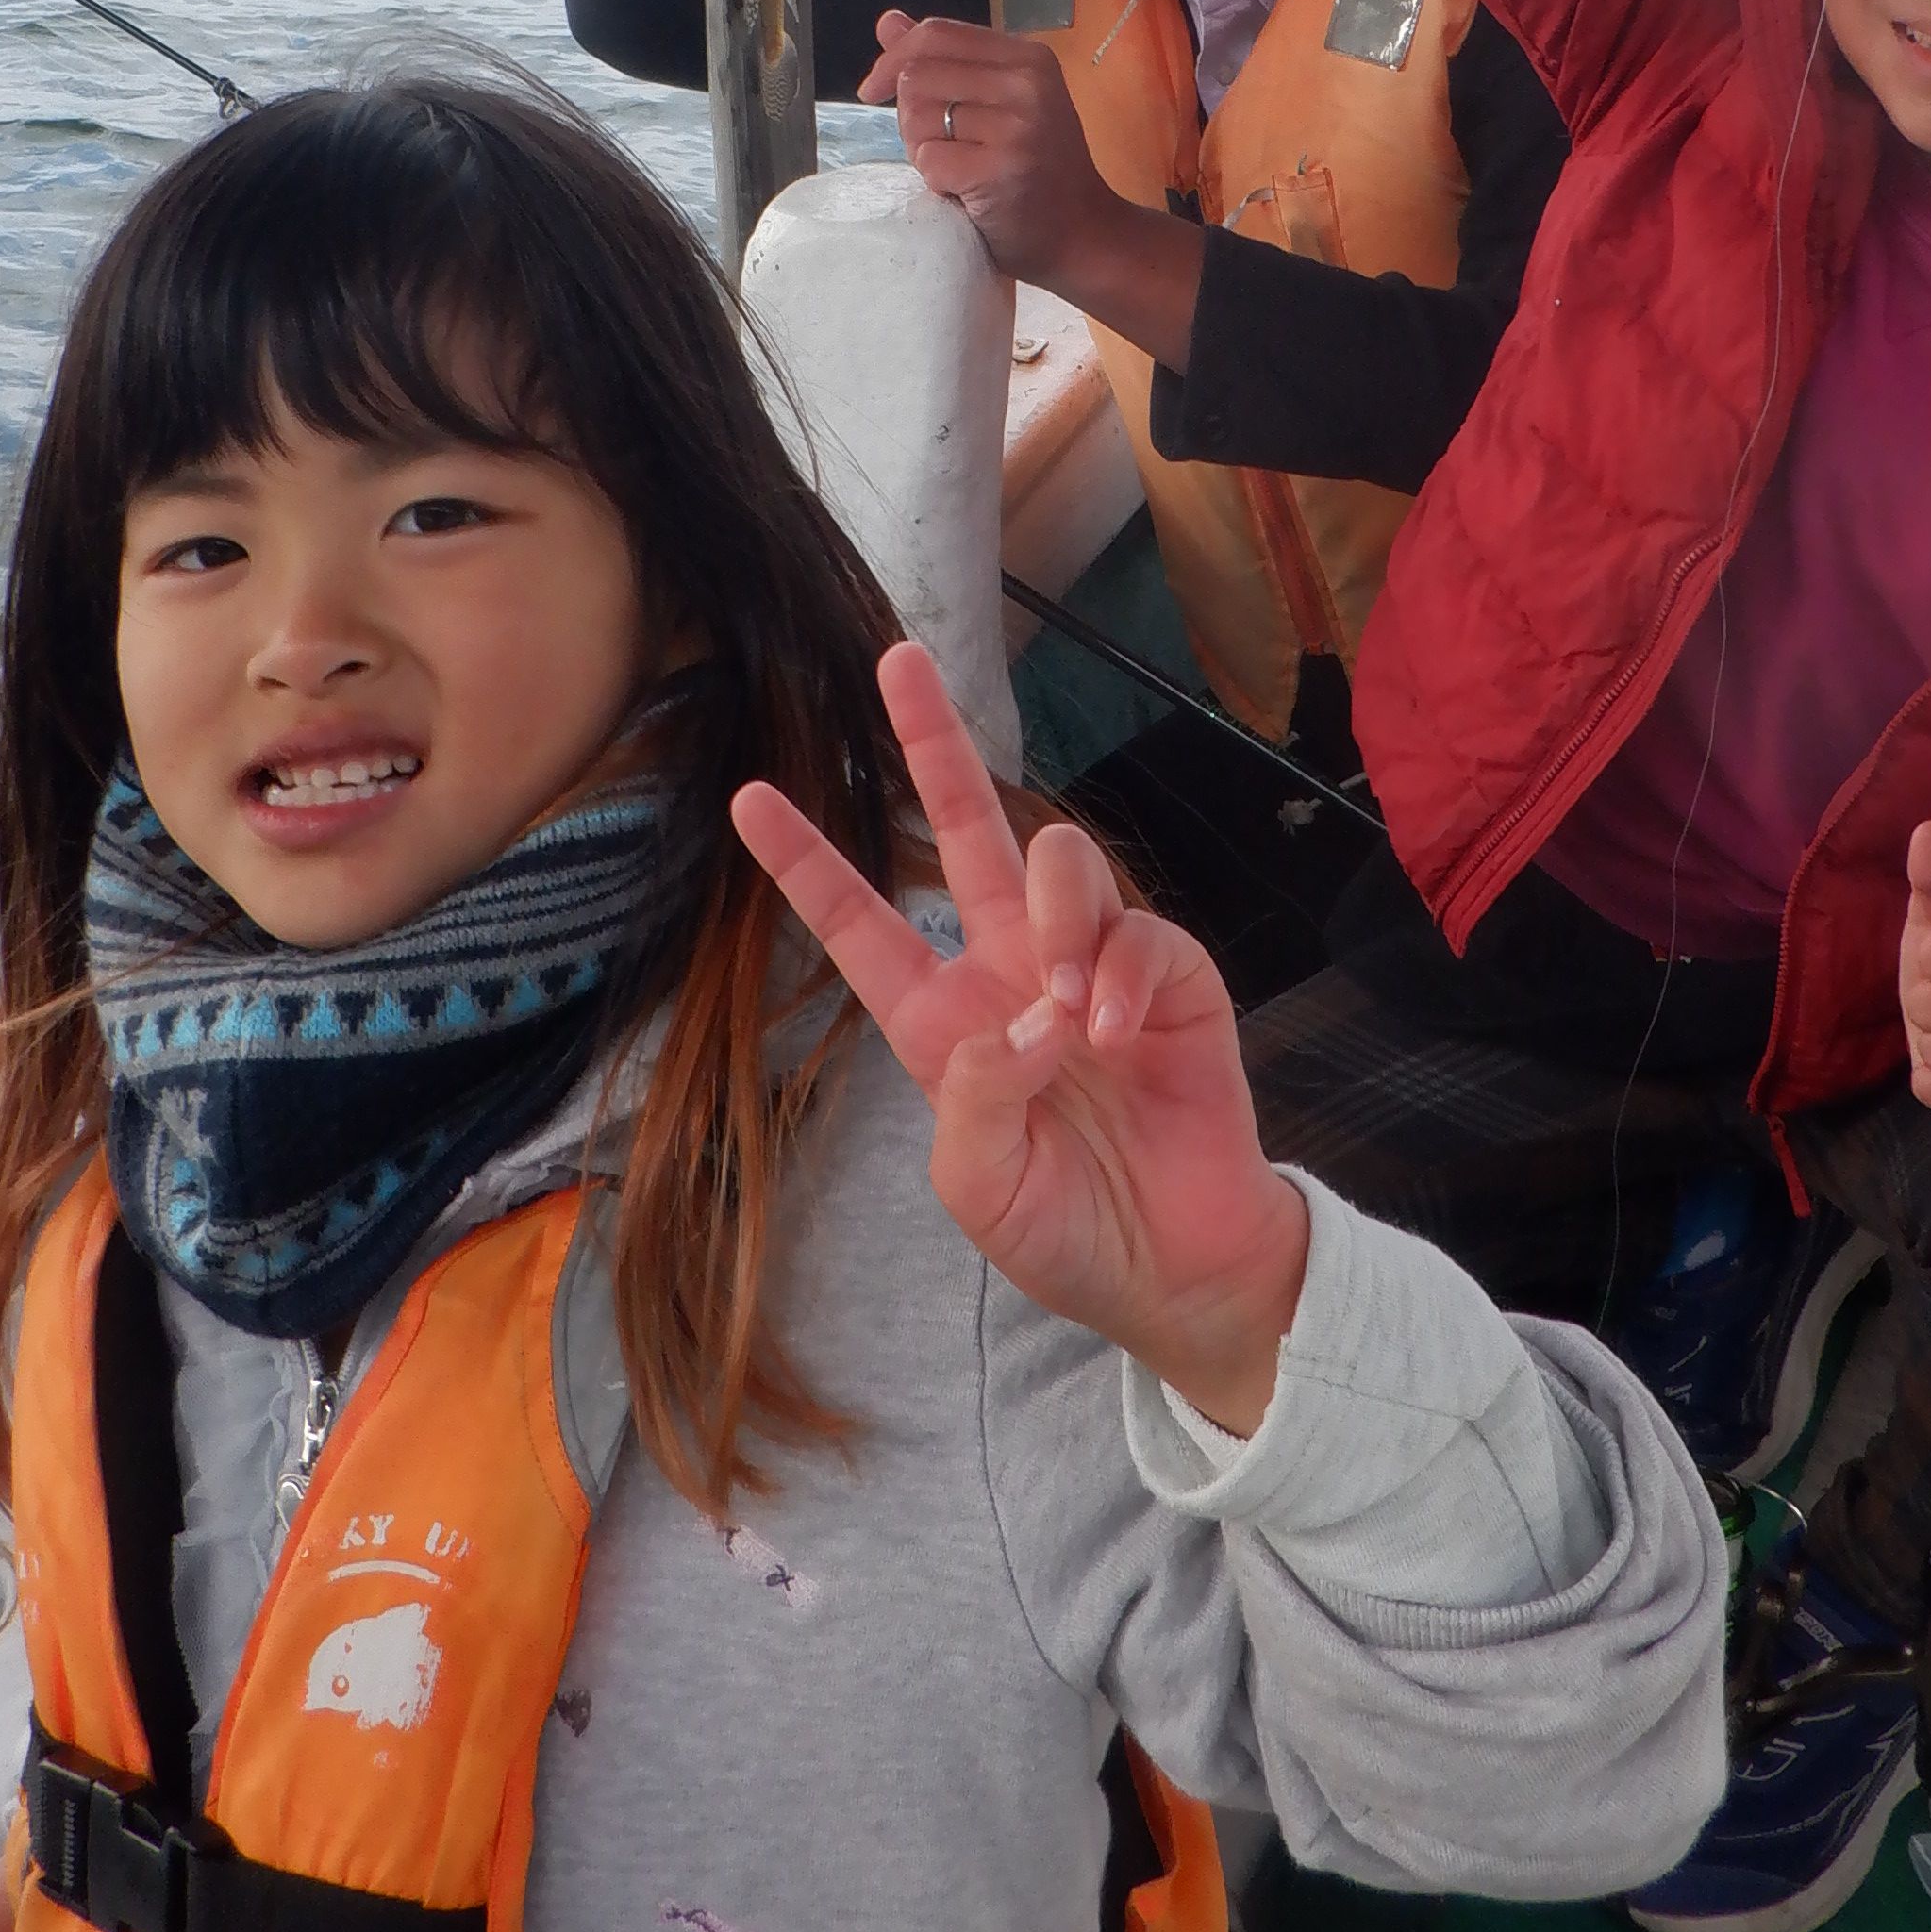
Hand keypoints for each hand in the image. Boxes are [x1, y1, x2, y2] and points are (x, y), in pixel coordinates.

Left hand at [734, 643, 1310, 1431]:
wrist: (1181, 1270)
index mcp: (944, 1024)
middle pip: (964, 831)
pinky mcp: (1171, 976)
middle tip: (897, 661)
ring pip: (1058, 862)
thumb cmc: (1068, 1233)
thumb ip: (977, 1104)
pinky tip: (1115, 1032)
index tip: (749, 798)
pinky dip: (1122, 974)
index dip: (806, 865)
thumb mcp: (983, 1189)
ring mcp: (1092, 965)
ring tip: (1070, 1015)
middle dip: (932, 744)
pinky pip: (1138, 930)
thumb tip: (1019, 1021)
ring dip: (1057, 922)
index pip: (862, 926)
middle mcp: (1011, 972)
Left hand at [861, 12, 1205, 365]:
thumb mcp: (1002, 102)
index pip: (936, 34)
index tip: (873, 89)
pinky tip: (965, 191)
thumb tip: (888, 23)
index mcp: (1028, 58)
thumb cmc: (1038, 169)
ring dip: (922, 150)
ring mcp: (1016, 127)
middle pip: (917, 76)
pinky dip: (935, 181)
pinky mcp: (999, 171)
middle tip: (943, 147)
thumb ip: (946, 61)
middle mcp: (1026, 84)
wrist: (1084, 235)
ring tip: (959, 169)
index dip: (894, 58)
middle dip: (909, 115)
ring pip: (917, 118)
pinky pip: (929, 160)